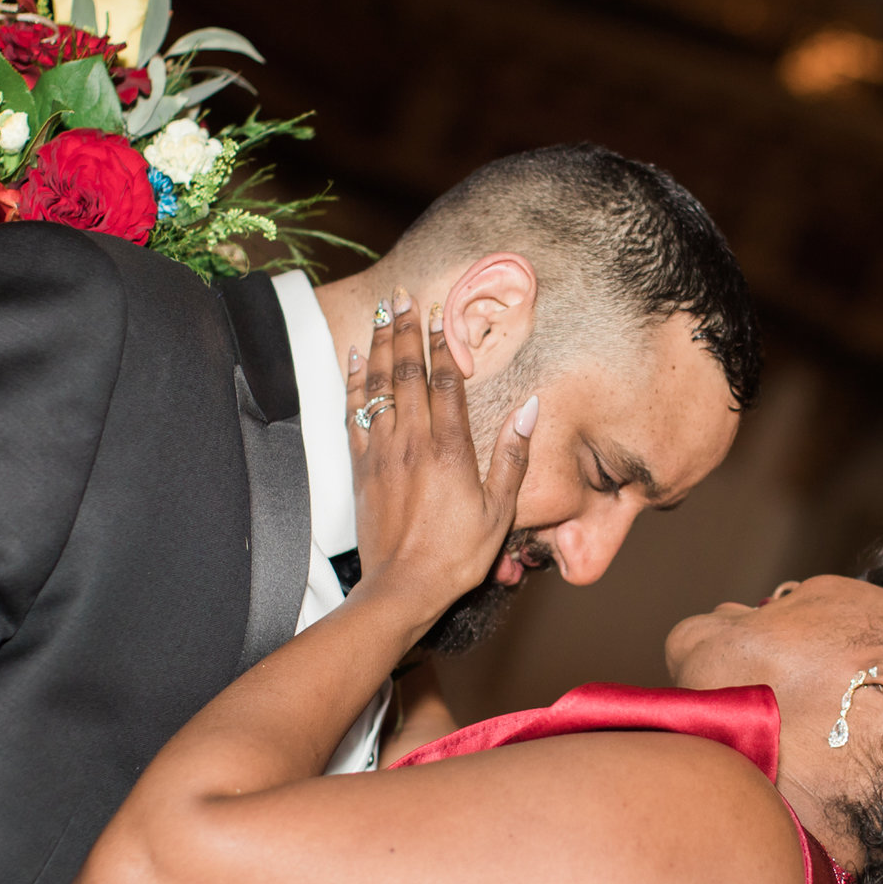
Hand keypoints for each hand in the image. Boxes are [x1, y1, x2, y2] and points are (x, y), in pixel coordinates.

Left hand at [346, 288, 534, 630]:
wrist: (402, 588)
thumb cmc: (457, 555)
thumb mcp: (499, 511)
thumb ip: (513, 457)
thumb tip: (529, 409)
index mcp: (451, 449)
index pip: (446, 380)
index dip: (443, 341)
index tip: (441, 310)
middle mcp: (413, 441)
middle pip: (406, 372)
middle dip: (405, 329)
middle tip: (404, 294)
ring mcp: (383, 452)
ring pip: (378, 386)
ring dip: (378, 344)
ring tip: (380, 311)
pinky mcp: (362, 468)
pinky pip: (354, 413)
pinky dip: (353, 382)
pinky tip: (354, 359)